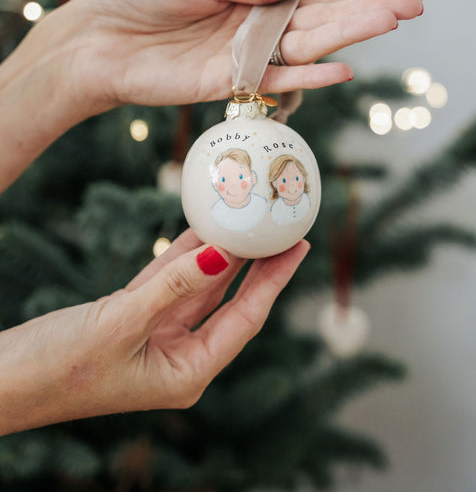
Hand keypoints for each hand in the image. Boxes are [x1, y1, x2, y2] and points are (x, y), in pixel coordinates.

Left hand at [0, 0, 422, 188]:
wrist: (97, 38)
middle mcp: (258, 31)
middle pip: (322, 21)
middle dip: (368, 11)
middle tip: (415, 2)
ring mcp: (247, 60)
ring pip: (307, 48)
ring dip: (349, 36)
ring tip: (392, 21)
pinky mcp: (229, 87)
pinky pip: (275, 81)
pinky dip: (308, 77)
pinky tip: (343, 70)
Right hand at [0, 229, 309, 433]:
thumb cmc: (55, 370)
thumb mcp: (120, 324)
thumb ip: (173, 286)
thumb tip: (223, 254)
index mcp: (186, 373)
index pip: (245, 318)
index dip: (275, 280)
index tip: (300, 246)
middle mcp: (179, 357)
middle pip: (231, 302)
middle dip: (259, 266)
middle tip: (285, 230)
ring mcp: (156, 337)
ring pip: (200, 287)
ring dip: (223, 255)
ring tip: (251, 222)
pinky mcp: (132, 318)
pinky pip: (169, 281)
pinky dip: (185, 255)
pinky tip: (204, 231)